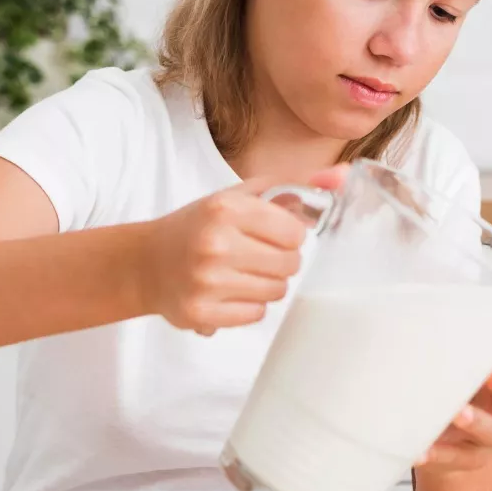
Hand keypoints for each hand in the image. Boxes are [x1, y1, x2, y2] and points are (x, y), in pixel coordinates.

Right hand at [139, 167, 345, 334]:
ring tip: (241, 272)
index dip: (289, 235)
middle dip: (280, 260)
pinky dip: (249, 306)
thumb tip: (346, 176)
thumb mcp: (242, 196)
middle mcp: (215, 244)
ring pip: (277, 291)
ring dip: (267, 284)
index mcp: (226, 208)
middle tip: (254, 254)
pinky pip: (256, 314)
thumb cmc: (202, 225)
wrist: (145, 262)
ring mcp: (206, 281)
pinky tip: (228, 291)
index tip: (271, 233)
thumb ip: (296, 185)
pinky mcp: (201, 313)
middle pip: (290, 264)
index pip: (295, 232)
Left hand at [417, 353, 491, 471]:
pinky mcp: (467, 460)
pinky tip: (420, 450)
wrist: (445, 442)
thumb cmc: (455, 393)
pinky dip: (438, 454)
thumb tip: (471, 312)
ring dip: (476, 421)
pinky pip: (455, 458)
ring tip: (456, 413)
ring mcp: (488, 438)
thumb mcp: (462, 369)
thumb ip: (470, 347)